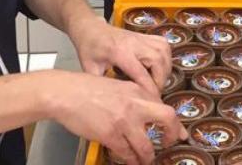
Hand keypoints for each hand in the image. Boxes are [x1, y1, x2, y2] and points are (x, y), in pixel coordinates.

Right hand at [45, 71, 184, 164]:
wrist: (64, 93)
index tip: (177, 131)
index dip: (172, 121)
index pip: (163, 105)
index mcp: (137, 89)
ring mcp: (123, 120)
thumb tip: (144, 113)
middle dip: (172, 134)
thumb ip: (132, 97)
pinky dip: (130, 159)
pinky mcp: (110, 135)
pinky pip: (126, 153)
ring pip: (146, 145)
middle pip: (167, 118)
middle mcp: (135, 103)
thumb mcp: (116, 85)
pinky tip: (130, 161)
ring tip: (145, 160)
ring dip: (147, 157)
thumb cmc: (85, 88)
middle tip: (169, 143)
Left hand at [67, 15, 172, 96]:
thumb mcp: (89, 69)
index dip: (149, 89)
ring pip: (164, 52)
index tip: (152, 102)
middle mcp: (133, 43)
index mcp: (119, 52)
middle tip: (155, 93)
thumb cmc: (89, 49)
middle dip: (161, 80)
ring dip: (165, 69)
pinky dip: (166, 57)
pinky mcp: (145, 35)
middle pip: (158, 60)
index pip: (141, 73)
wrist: (90, 28)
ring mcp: (141, 37)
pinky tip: (160, 67)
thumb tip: (113, 105)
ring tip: (158, 82)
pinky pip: (163, 44)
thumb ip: (102, 86)